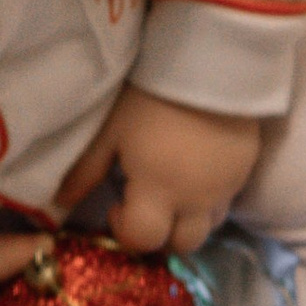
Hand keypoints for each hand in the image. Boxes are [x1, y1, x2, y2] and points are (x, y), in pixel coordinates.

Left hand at [56, 85, 260, 254]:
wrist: (210, 61)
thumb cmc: (150, 95)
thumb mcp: (110, 131)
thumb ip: (84, 171)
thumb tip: (60, 203)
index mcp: (159, 192)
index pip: (143, 240)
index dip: (125, 231)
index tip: (117, 204)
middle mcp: (196, 200)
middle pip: (181, 245)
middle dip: (160, 235)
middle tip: (145, 203)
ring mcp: (225, 187)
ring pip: (208, 226)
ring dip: (186, 219)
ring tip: (172, 187)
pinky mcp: (245, 170)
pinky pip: (226, 200)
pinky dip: (208, 198)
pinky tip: (195, 170)